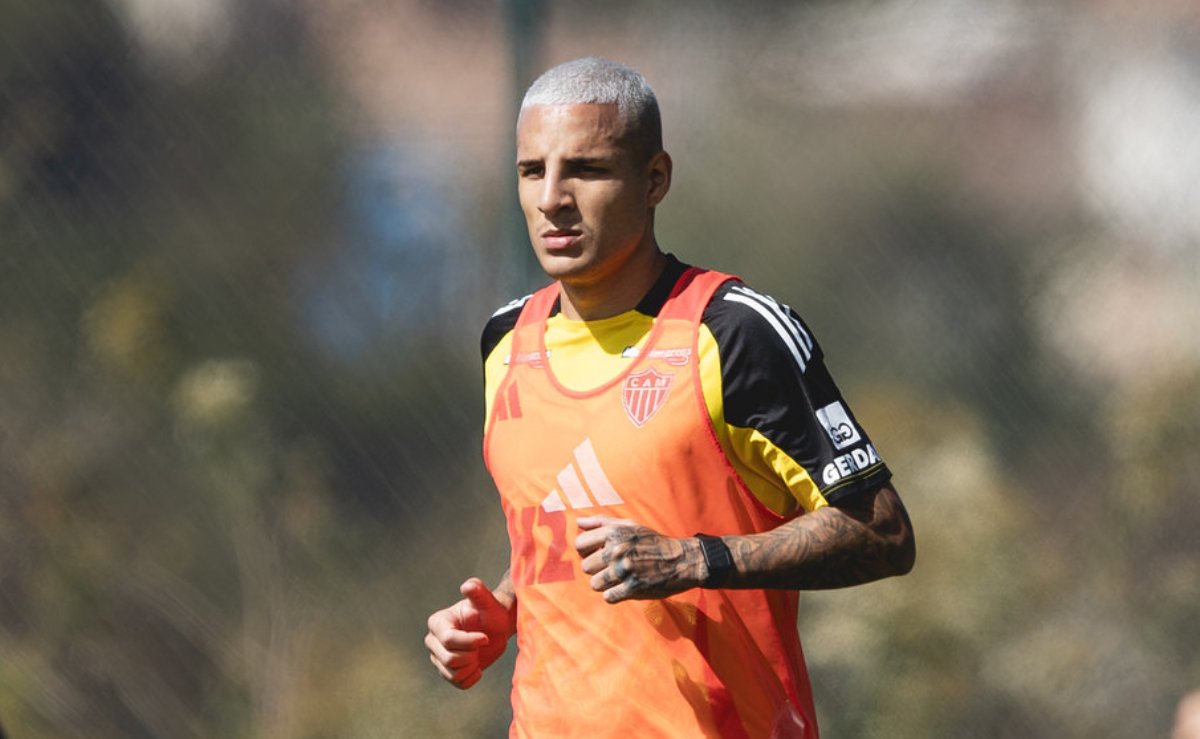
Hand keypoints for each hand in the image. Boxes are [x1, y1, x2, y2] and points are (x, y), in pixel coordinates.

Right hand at [425, 577, 513, 688]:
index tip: (485, 637)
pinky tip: (478, 665)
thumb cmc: (491, 611)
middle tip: (482, 644)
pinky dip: (472, 676)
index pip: (449, 640)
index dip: (470, 642)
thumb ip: (477, 592)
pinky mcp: (448, 672)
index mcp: (438, 622)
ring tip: (478, 654)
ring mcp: (439, 657)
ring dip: (471, 666)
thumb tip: (468, 586)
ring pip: (453, 674)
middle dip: (471, 655)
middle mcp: (433, 641)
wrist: (497, 627)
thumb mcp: (487, 601)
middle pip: (449, 660)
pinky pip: (458, 683)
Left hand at [575, 515, 704, 602]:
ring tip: (618, 578)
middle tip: (611, 567)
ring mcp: (624, 570)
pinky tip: (625, 587)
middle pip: (586, 566)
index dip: (586, 551)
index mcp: (614, 532)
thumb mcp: (630, 526)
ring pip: (594, 583)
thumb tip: (578, 523)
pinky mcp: (633, 588)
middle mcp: (617, 550)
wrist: (681, 560)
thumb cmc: (652, 542)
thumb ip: (602, 522)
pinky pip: (608, 596)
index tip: (597, 554)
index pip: (580, 544)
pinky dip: (615, 594)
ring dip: (605, 583)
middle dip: (596, 569)